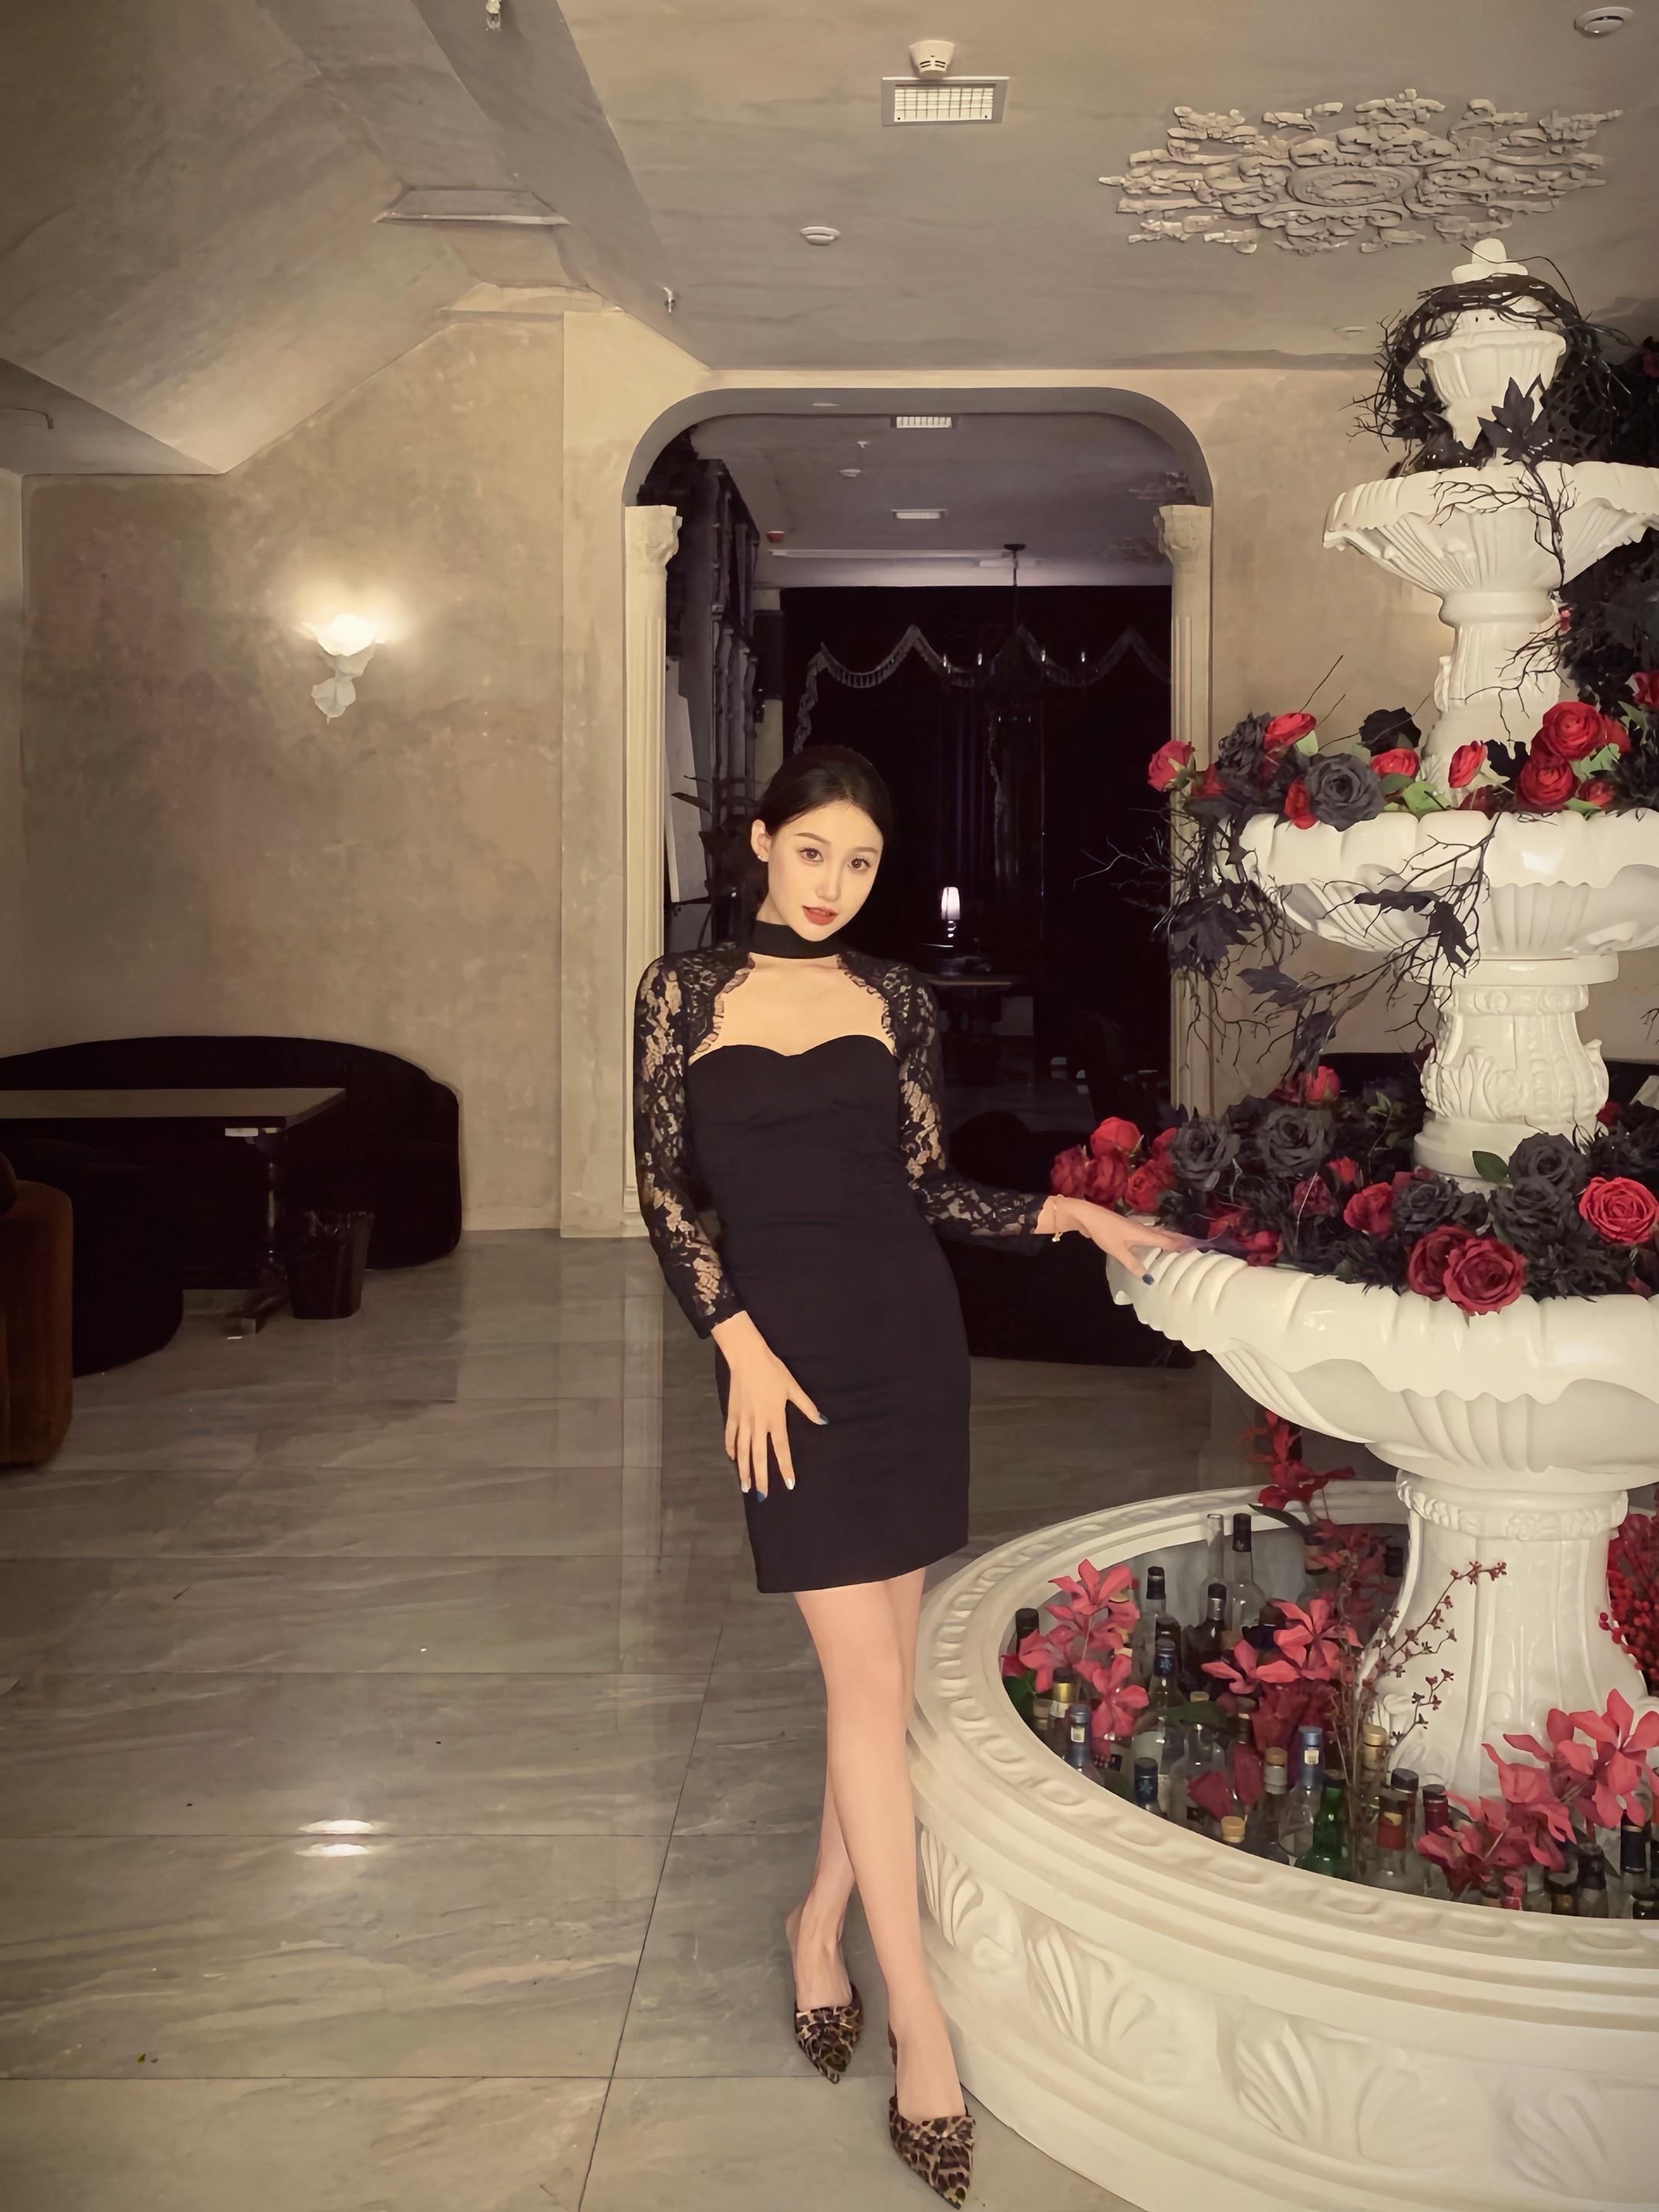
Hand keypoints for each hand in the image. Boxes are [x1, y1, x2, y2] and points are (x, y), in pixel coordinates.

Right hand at [711, 1312, 824, 1497]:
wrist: (747, 1357)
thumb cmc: (773, 1371)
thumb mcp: (793, 1388)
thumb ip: (807, 1407)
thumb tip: (823, 1421)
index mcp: (775, 1418)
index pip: (781, 1449)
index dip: (785, 1468)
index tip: (789, 1484)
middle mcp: (758, 1424)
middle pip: (758, 1456)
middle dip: (760, 1477)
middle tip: (761, 1496)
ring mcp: (742, 1420)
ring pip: (742, 1450)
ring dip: (743, 1469)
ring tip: (745, 1486)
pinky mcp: (731, 1414)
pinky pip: (730, 1436)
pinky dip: (731, 1448)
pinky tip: (732, 1458)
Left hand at [1040, 1194, 1197, 1276]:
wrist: (1088, 1216)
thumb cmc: (1104, 1232)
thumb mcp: (1118, 1251)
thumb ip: (1133, 1264)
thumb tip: (1149, 1278)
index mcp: (1144, 1234)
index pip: (1168, 1241)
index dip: (1183, 1244)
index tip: (1199, 1247)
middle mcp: (1143, 1230)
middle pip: (1166, 1235)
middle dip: (1181, 1240)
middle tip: (1196, 1245)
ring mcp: (1136, 1228)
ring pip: (1158, 1233)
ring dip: (1171, 1238)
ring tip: (1182, 1244)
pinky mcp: (1128, 1229)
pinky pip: (1150, 1234)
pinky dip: (1159, 1238)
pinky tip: (1157, 1242)